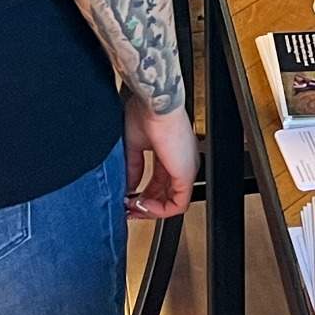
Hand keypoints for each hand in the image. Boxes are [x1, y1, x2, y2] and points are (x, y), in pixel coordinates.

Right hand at [123, 98, 196, 220]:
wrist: (155, 104)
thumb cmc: (147, 112)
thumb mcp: (134, 145)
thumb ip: (133, 167)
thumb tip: (128, 186)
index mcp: (172, 152)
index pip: (160, 182)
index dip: (144, 194)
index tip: (128, 199)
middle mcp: (182, 161)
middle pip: (166, 194)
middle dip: (145, 205)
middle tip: (129, 209)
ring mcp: (186, 169)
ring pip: (173, 202)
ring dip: (151, 210)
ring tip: (133, 209)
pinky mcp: (185, 175)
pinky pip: (177, 205)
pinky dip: (159, 210)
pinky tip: (142, 206)